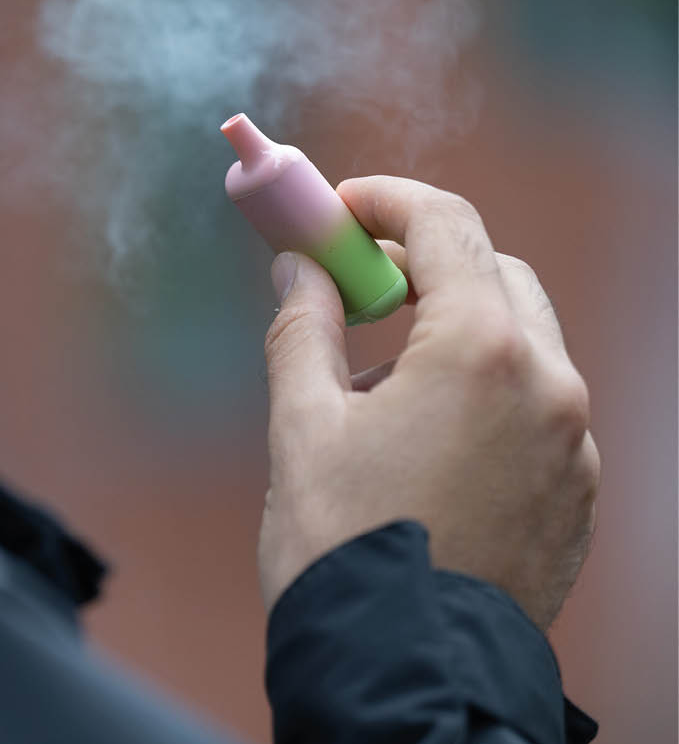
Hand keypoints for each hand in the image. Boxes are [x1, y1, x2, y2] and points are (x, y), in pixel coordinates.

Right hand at [257, 176, 599, 628]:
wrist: (403, 673)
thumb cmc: (344, 547)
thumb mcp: (302, 426)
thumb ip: (302, 328)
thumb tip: (298, 269)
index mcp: (480, 351)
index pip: (445, 225)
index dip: (386, 201)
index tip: (342, 207)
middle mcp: (548, 384)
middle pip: (495, 274)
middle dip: (427, 264)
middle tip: (360, 288)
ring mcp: (573, 443)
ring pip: (523, 343)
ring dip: (457, 331)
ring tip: (382, 388)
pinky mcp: (576, 494)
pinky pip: (537, 410)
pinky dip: (487, 393)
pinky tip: (429, 444)